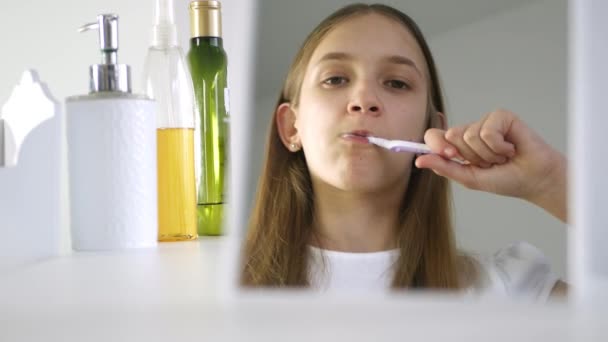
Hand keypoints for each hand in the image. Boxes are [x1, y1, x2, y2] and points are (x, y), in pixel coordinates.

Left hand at [416, 109, 566, 221]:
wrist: (535, 179)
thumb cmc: (505, 179)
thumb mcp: (469, 178)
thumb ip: (444, 168)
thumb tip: (419, 161)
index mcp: (458, 146)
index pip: (433, 137)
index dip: (438, 146)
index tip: (452, 157)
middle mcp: (469, 131)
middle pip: (450, 136)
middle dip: (470, 156)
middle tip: (489, 163)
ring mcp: (485, 122)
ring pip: (469, 134)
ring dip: (487, 154)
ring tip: (502, 157)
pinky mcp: (501, 116)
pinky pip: (487, 130)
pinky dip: (498, 146)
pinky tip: (511, 148)